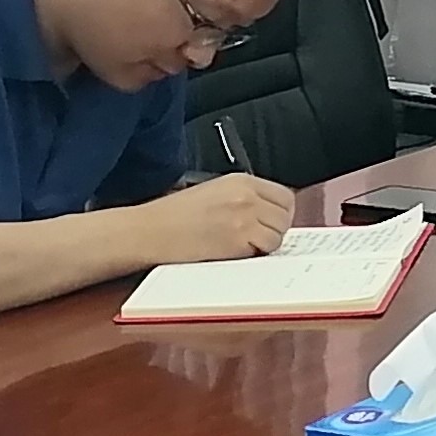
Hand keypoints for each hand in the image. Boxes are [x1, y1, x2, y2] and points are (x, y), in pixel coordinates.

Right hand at [148, 173, 292, 263]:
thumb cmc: (173, 217)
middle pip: (285, 216)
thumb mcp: (213, 192)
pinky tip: (234, 253)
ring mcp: (244, 217)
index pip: (285, 196)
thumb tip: (269, 214)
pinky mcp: (238, 238)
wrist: (149, 231)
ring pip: (279, 235)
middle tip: (255, 239)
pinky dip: (255, 255)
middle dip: (274, 230)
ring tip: (240, 246)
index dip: (280, 214)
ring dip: (265, 245)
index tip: (270, 224)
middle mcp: (246, 195)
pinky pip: (265, 250)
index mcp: (241, 180)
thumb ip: (244, 198)